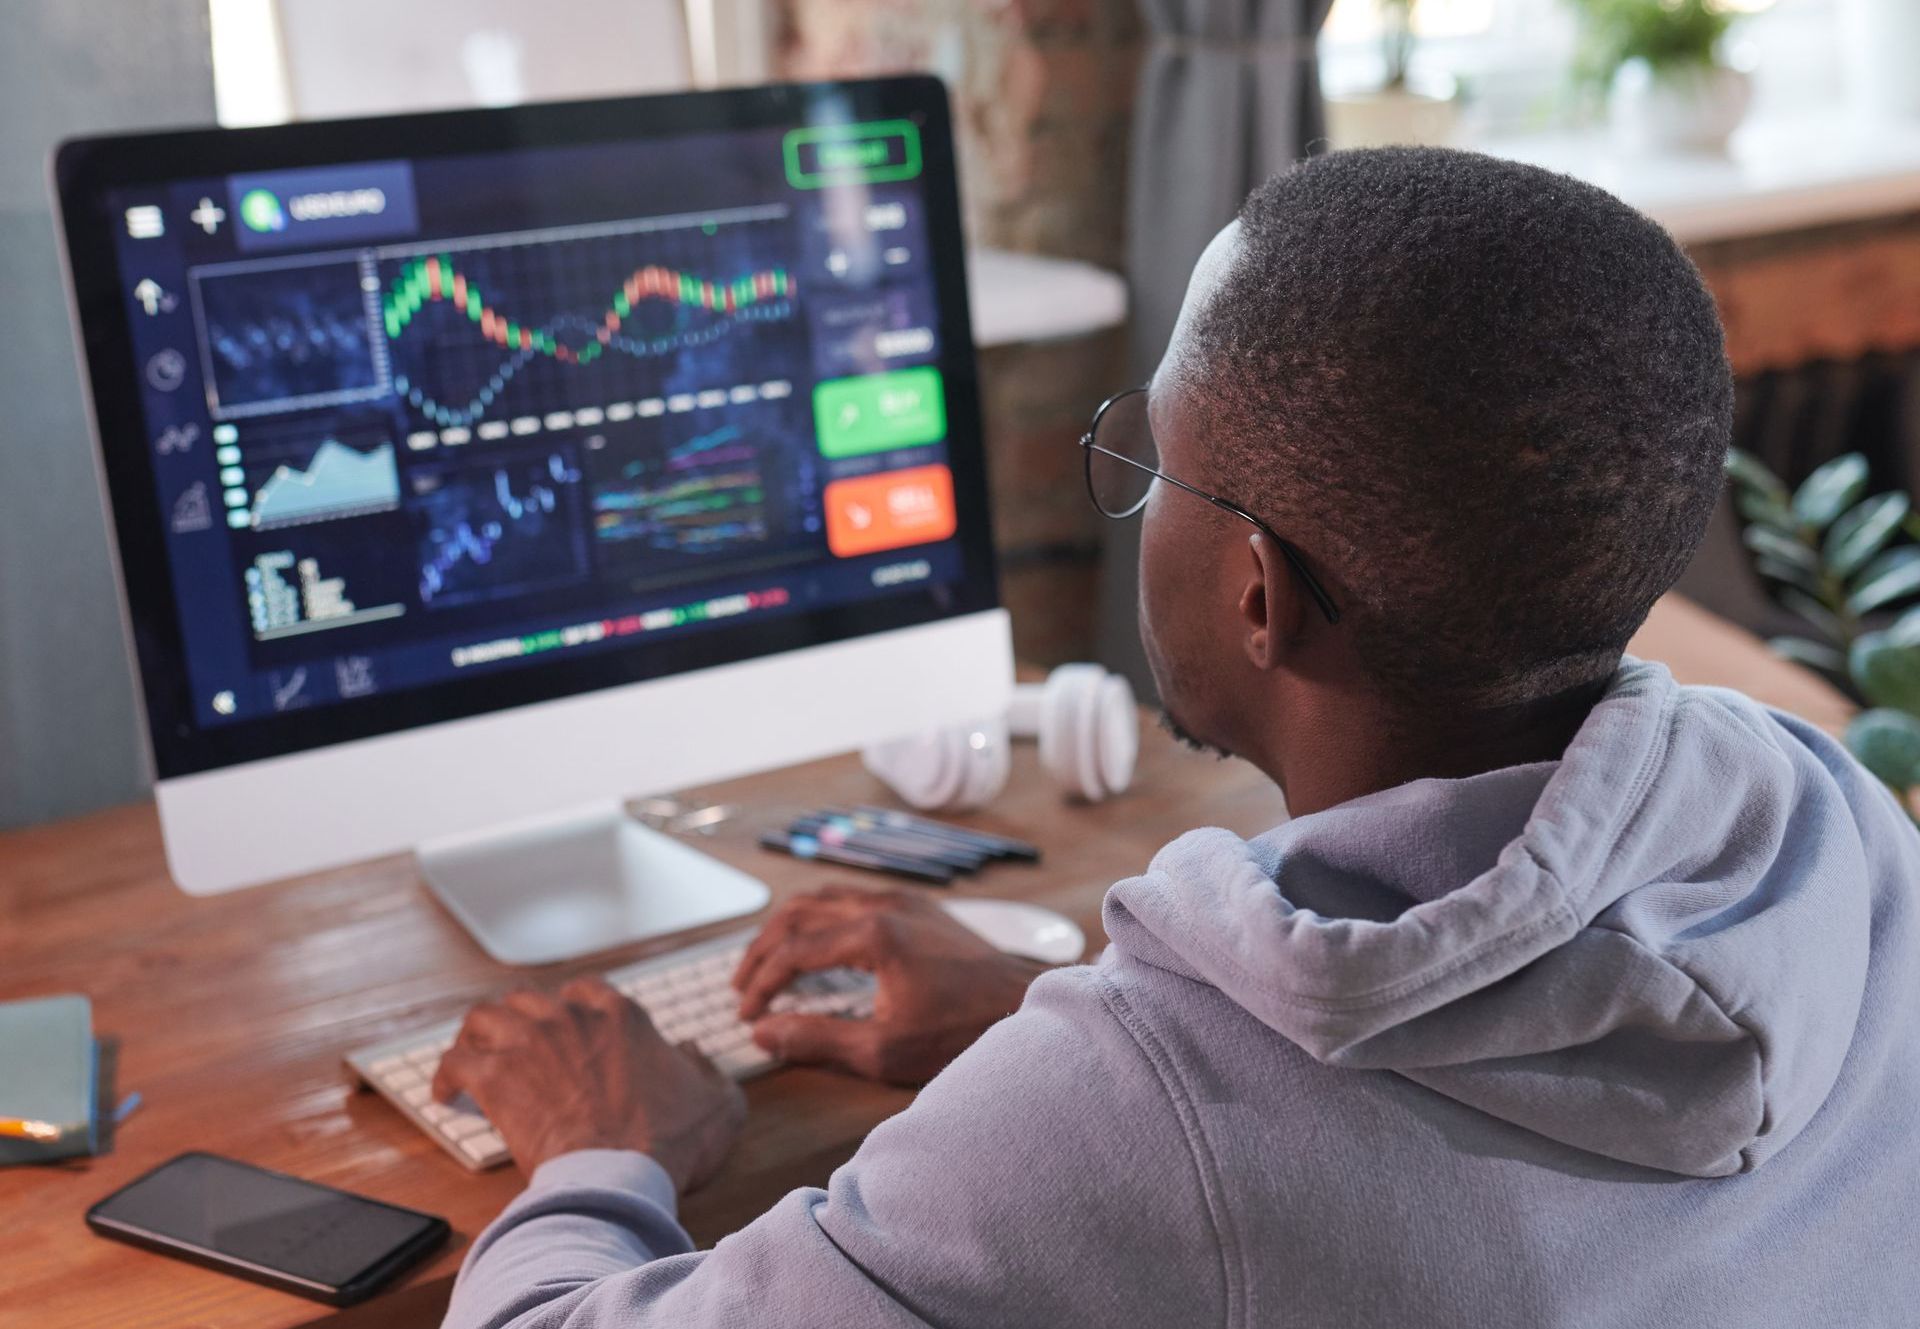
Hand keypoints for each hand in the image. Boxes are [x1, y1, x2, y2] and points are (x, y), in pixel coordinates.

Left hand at [433, 976, 744, 1189]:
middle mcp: (570, 1017)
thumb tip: (692, 1057)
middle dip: (520, 1017)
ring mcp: (528, 1042)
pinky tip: (448, 1093)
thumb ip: (707, 1073)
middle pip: (529, 997)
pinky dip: (447, 1075)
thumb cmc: (667, 1143)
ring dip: (476, 1034)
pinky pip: (454, 1061)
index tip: (570, 1025)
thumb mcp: (718, 1103)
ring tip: (473, 1055)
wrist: (619, 1174)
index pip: (587, 991)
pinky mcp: (496, 1078)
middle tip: (516, 1042)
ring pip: (484, 1016)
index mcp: (621, 1016)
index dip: (574, 1007)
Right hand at [734, 885, 1047, 1085]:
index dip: (761, 983)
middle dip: (763, 949)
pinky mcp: (916, 905)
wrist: (1023, 1004)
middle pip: (798, 912)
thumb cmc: (962, 1031)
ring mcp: (902, 899)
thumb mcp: (883, 1049)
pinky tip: (814, 945)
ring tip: (767, 964)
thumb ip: (817, 1038)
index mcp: (874, 935)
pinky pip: (850, 897)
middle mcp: (884, 905)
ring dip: (787, 928)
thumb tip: (764, 1033)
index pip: (793, 950)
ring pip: (822, 897)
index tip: (746, 1014)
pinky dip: (818, 918)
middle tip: (742, 986)